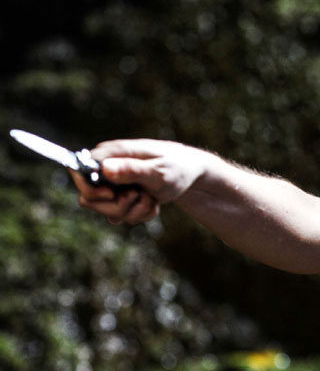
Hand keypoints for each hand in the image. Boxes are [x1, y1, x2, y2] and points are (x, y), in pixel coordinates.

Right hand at [70, 139, 209, 225]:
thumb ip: (132, 170)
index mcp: (111, 153)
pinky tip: (153, 204)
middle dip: (117, 206)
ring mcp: (113, 184)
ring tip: (151, 199)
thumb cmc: (177, 167)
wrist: (191, 174)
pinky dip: (138, 214)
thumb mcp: (158, 171)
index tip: (112, 194)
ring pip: (105, 211)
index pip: (77, 170)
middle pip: (89, 199)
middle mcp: (107, 168)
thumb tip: (104, 168)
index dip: (90, 188)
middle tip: (140, 196)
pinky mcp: (121, 196)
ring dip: (132, 211)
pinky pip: (119, 216)